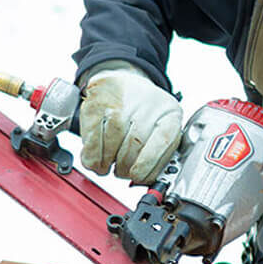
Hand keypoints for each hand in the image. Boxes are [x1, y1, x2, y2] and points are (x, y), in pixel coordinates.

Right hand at [78, 63, 181, 182]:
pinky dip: (92, 152)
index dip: (148, 163)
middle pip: (135, 142)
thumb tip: (144, 180)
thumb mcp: (161, 131)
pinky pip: (93, 132)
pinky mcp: (98, 100)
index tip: (137, 176)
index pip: (163, 140)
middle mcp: (149, 103)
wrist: (124, 83)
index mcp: (170, 114)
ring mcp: (122, 99)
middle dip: (125, 165)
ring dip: (107, 160)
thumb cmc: (145, 114)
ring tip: (105, 167)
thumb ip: (158, 155)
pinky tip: (93, 159)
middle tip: (121, 172)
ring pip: (113, 138)